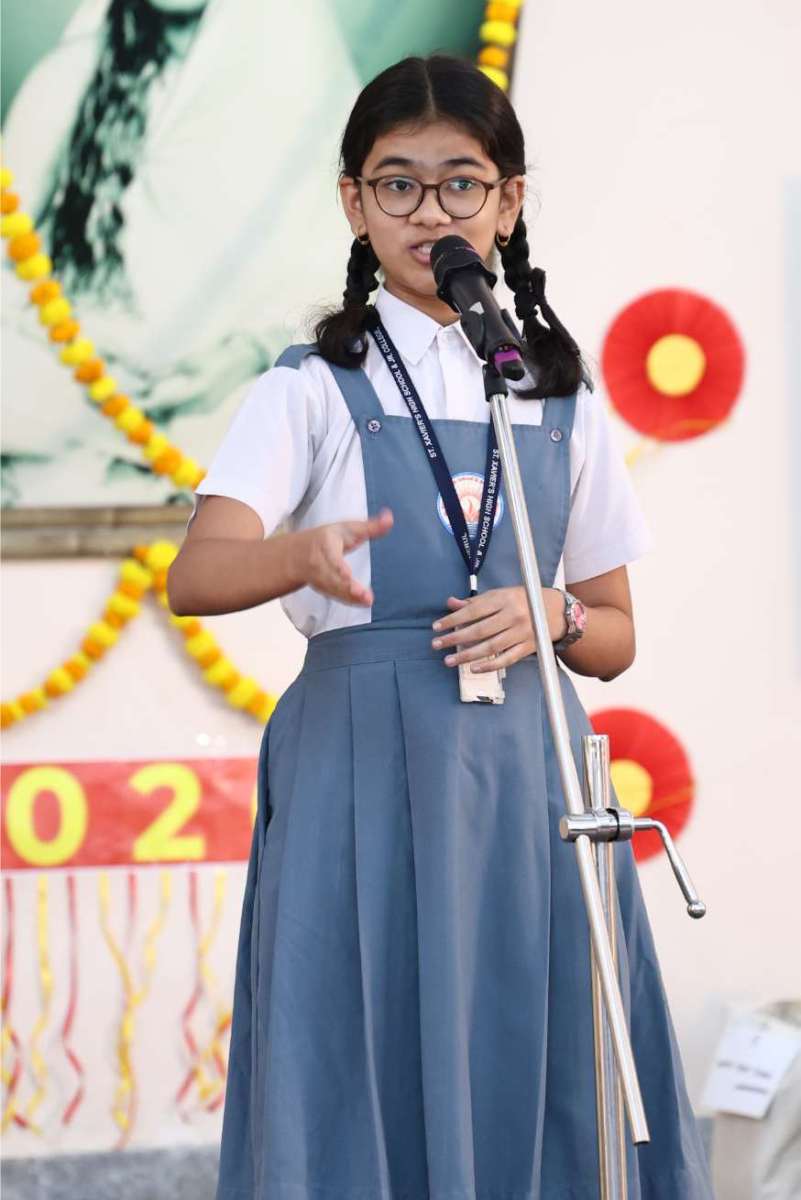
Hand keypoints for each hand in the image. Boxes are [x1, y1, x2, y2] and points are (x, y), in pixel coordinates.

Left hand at [132, 332, 267, 417]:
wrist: (243, 361)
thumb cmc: (214, 355)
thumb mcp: (186, 361)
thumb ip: (166, 373)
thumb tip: (144, 382)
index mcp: (199, 389)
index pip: (168, 400)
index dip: (149, 403)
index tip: (134, 404)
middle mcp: (204, 404)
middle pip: (171, 412)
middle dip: (153, 409)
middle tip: (135, 405)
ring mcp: (207, 409)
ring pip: (178, 414)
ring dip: (163, 409)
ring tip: (146, 403)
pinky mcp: (208, 409)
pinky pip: (186, 412)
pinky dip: (174, 408)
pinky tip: (164, 403)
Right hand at [299, 509, 393, 605]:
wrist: (299, 553)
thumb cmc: (328, 538)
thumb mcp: (348, 528)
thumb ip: (371, 526)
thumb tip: (390, 518)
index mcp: (325, 545)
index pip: (331, 558)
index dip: (338, 567)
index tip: (347, 575)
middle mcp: (320, 564)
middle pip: (333, 578)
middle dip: (347, 588)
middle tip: (365, 596)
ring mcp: (320, 578)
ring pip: (335, 590)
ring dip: (351, 597)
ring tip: (367, 600)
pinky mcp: (324, 589)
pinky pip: (337, 597)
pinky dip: (350, 601)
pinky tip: (363, 602)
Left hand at [431, 586, 566, 671]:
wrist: (557, 610)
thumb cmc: (524, 600)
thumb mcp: (501, 595)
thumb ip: (475, 601)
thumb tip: (451, 603)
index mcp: (504, 598)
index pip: (473, 610)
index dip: (453, 619)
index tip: (436, 627)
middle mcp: (514, 615)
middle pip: (479, 630)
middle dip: (455, 638)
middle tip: (436, 645)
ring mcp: (522, 633)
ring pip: (490, 647)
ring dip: (467, 655)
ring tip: (449, 661)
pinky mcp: (528, 647)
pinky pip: (506, 659)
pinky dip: (490, 666)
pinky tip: (474, 669)